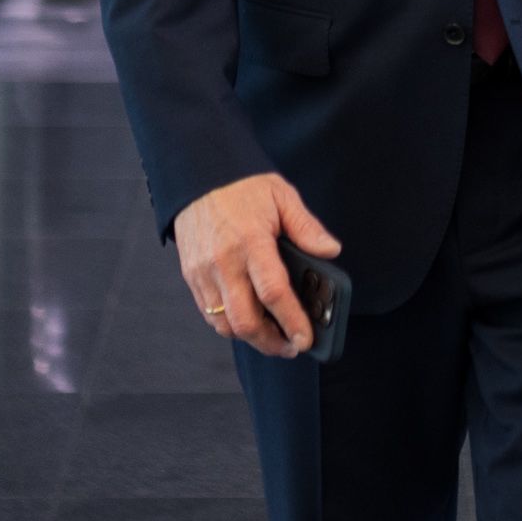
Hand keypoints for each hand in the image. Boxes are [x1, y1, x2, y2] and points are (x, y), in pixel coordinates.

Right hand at [173, 173, 342, 357]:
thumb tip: (331, 251)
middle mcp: (223, 261)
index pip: (273, 292)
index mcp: (250, 241)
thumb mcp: (281, 196)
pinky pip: (209, 313)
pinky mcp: (190, 276)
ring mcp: (203, 272)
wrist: (197, 174)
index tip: (306, 339)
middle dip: (271, 342)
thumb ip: (306, 227)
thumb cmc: (242, 186)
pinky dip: (230, 324)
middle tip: (292, 346)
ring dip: (250, 338)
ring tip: (273, 337)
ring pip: (224, 324)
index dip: (292, 321)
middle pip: (245, 320)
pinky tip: (249, 319)